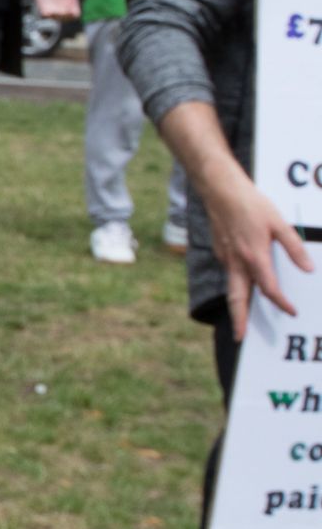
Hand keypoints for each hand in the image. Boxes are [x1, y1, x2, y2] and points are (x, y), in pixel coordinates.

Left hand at [29, 0, 87, 21]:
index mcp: (72, 0)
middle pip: (66, 19)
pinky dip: (47, 15)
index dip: (74, 15)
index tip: (71, 10)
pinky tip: (48, 11)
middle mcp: (63, 5)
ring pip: (56, 19)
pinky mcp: (42, 5)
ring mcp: (52, 6)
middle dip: (65, 18)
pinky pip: (45, 16)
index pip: (75, 14)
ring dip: (56, 17)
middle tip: (63, 12)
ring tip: (55, 12)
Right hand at [199, 164, 310, 325]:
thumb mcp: (280, 224)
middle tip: (240, 338)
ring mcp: (226, 258)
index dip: (281, 303)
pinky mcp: (221, 251)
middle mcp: (237, 262)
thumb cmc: (251, 205)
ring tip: (241, 321)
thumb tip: (308, 268)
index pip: (269, 289)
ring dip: (236, 306)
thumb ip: (294, 248)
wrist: (220, 190)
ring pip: (231, 288)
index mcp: (255, 257)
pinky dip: (236, 286)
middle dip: (239, 319)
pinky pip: (230, 274)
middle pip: (237, 298)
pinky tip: (243, 285)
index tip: (291, 312)